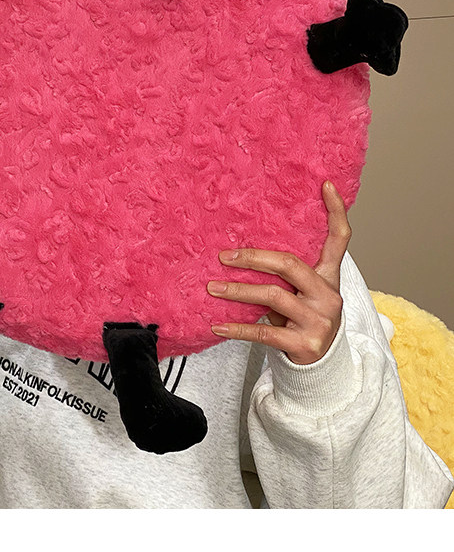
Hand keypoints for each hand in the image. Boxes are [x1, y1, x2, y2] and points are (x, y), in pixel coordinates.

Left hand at [207, 181, 350, 364]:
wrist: (322, 366)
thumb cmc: (304, 318)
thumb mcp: (304, 293)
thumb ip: (288, 273)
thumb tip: (242, 247)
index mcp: (330, 276)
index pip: (340, 238)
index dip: (336, 211)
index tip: (326, 184)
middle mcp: (329, 295)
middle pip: (289, 264)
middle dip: (252, 258)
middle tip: (223, 257)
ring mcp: (319, 320)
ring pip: (271, 296)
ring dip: (237, 291)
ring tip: (212, 288)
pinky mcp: (304, 344)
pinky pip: (263, 332)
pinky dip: (237, 328)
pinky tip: (217, 325)